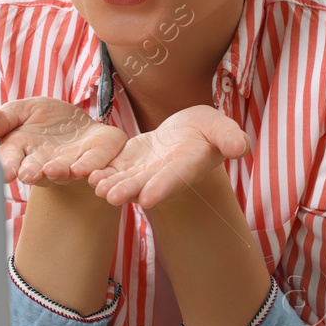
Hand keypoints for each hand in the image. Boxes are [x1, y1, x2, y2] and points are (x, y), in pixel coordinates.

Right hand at [0, 98, 127, 186]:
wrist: (76, 128)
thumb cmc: (42, 122)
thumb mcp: (19, 112)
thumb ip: (1, 119)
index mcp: (22, 154)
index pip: (11, 161)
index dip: (9, 167)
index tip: (6, 172)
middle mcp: (46, 165)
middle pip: (38, 170)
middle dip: (35, 172)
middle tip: (29, 175)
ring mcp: (73, 163)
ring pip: (67, 170)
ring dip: (62, 172)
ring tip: (57, 170)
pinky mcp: (98, 156)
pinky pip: (96, 163)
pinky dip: (92, 166)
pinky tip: (87, 169)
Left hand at [87, 105, 250, 208]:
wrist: (189, 132)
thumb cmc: (209, 130)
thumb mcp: (222, 128)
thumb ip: (230, 138)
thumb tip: (241, 147)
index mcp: (187, 167)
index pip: (175, 179)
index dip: (163, 187)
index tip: (150, 197)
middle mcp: (162, 175)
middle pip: (144, 186)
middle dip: (128, 191)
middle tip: (111, 197)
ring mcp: (143, 171)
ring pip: (124, 180)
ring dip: (109, 184)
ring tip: (94, 184)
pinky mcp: (128, 162)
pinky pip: (112, 167)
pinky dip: (100, 170)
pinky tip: (84, 171)